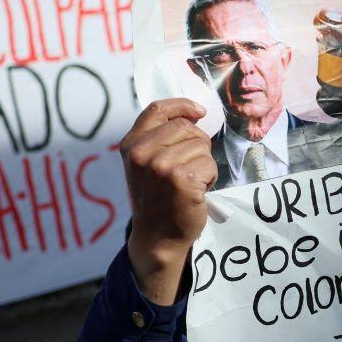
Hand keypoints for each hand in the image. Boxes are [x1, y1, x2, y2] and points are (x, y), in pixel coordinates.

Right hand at [119, 99, 216, 304]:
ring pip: (201, 146)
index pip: (157, 109)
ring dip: (204, 164)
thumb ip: (158, 139)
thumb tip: (192, 116)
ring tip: (190, 182)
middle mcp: (142, 153)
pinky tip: (197, 192)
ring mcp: (161, 166)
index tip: (199, 112)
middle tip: (190, 168)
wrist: (158, 236)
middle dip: (197, 144)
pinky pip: (210, 165)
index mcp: (131, 145)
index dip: (182, 106)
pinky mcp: (182, 179)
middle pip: (186, 128)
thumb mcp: (144, 164)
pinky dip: (210, 178)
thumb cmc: (157, 199)